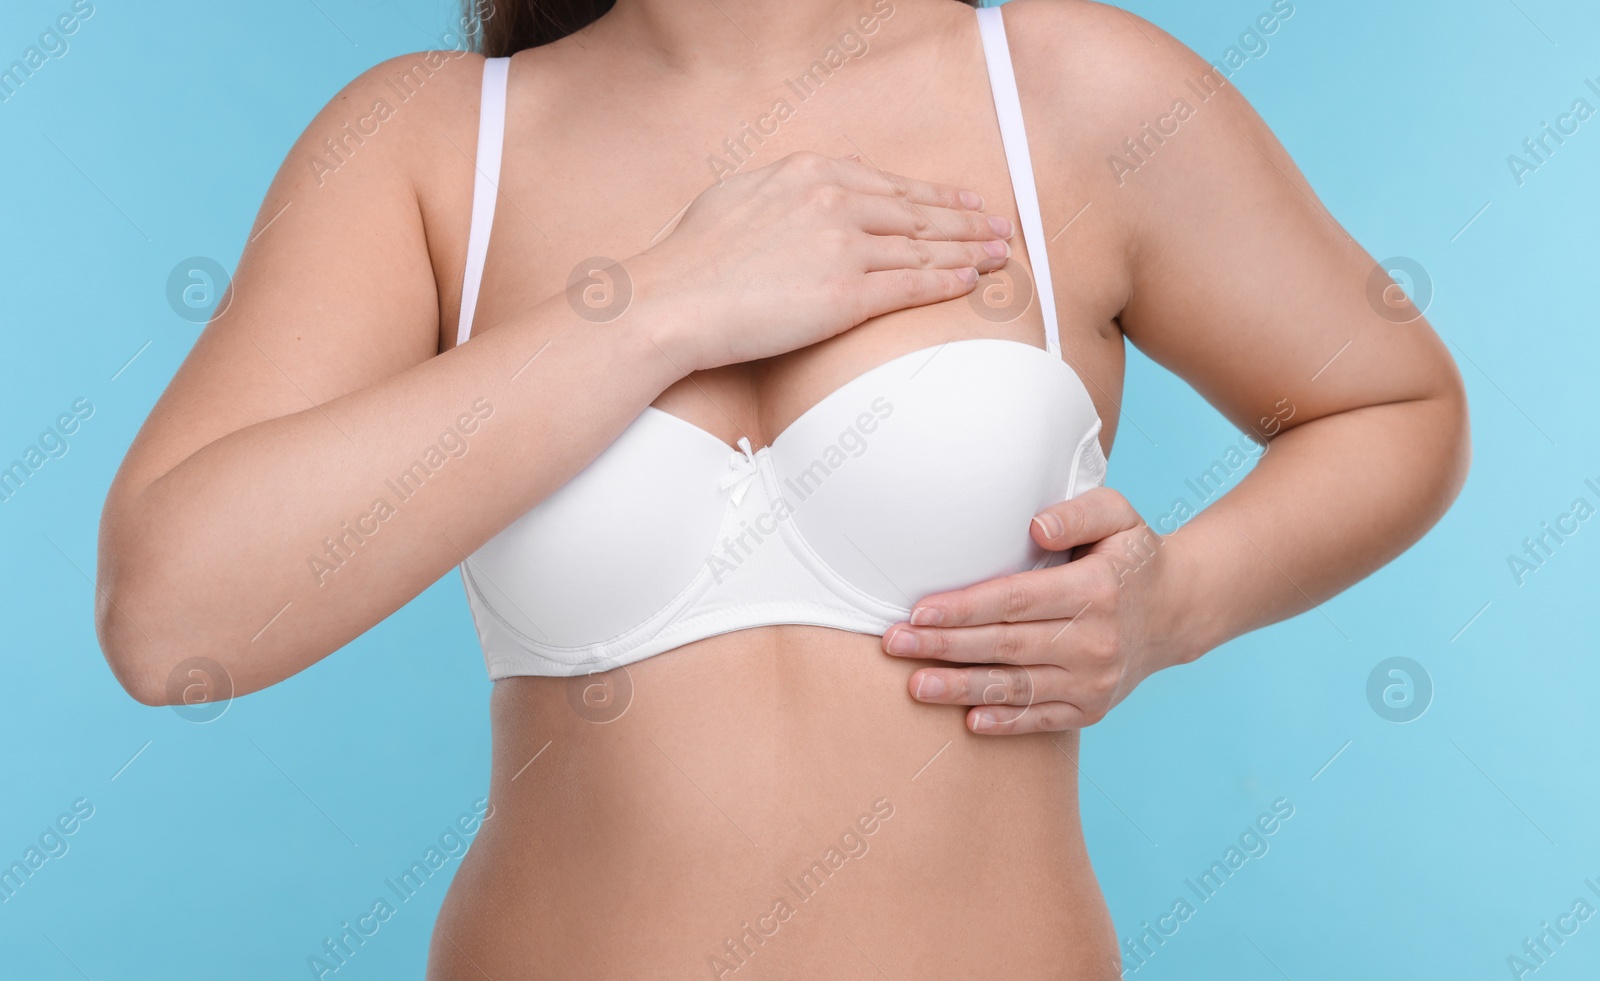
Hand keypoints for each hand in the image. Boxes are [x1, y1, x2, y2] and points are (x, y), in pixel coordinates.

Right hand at [630, 151, 1015, 371]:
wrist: (673, 300)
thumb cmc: (692, 256)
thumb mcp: (740, 194)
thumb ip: (788, 185)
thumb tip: (823, 177)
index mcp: (809, 171)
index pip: (889, 183)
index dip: (934, 194)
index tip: (962, 200)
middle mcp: (834, 200)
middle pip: (917, 212)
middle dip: (965, 220)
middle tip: (998, 226)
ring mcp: (844, 246)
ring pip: (923, 246)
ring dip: (968, 250)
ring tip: (998, 254)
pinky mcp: (847, 294)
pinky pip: (911, 285)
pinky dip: (946, 281)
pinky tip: (970, 280)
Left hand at [880, 487, 1193, 734]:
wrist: (1180, 611)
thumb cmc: (1133, 556)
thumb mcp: (1118, 515)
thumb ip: (1077, 512)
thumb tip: (1036, 528)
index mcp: (1095, 590)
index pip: (1016, 601)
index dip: (964, 608)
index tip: (919, 611)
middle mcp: (1096, 641)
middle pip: (1006, 646)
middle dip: (945, 646)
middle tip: (894, 644)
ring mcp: (1095, 681)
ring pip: (1017, 687)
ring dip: (962, 689)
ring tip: (916, 685)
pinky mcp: (1093, 709)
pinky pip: (1042, 720)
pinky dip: (1005, 723)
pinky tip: (968, 720)